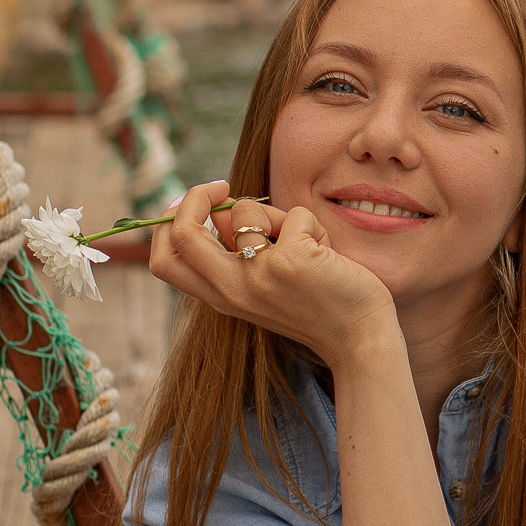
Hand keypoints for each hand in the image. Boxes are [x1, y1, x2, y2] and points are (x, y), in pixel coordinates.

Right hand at [147, 181, 399, 363]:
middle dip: (195, 196)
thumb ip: (239, 253)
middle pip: (183, 233)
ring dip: (279, 216)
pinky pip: (295, 215)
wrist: (361, 338)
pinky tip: (329, 255)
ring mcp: (260, 274)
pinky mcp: (292, 259)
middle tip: (222, 186)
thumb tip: (220, 208)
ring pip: (246, 210)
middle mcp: (233, 289)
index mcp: (222, 297)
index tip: (191, 205)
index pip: (164, 262)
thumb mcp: (264, 286)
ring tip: (306, 245)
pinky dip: (315, 226)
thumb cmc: (319, 306)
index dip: (167, 224)